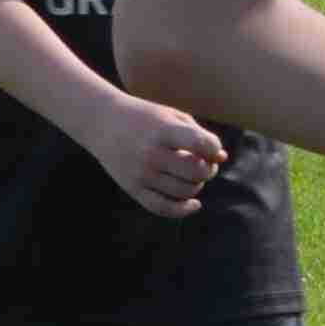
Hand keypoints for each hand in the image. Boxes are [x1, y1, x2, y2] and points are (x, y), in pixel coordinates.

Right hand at [92, 88, 231, 217]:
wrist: (102, 122)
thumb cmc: (145, 117)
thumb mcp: (171, 116)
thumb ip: (198, 134)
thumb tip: (222, 158)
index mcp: (162, 130)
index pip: (201, 144)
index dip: (214, 148)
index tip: (211, 147)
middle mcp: (151, 153)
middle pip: (196, 172)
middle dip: (208, 169)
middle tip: (205, 164)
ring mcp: (141, 173)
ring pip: (184, 191)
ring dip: (197, 185)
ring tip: (193, 175)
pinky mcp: (133, 188)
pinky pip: (164, 208)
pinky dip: (183, 210)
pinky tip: (194, 203)